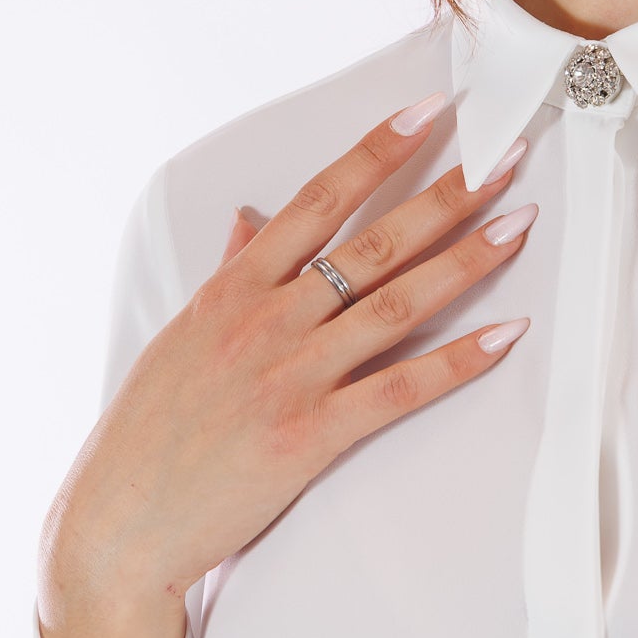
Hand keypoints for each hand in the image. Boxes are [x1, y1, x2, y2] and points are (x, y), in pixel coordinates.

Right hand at [44, 95, 534, 607]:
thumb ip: (225, 273)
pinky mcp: (311, 436)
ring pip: (396, 304)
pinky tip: (506, 334)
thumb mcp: (179, 336)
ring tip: (519, 225)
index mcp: (233, 289)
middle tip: (506, 158)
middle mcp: (265, 321)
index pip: (317, 199)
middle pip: (373, 242)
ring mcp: (290, 376)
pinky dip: (458, 360)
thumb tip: (247, 220)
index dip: (377, 151)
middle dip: (447, 195)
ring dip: (467, 261)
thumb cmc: (147, 432)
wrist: (118, 524)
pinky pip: (400, 389)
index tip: (429, 113)